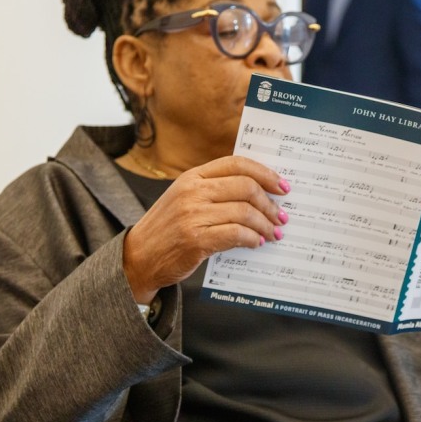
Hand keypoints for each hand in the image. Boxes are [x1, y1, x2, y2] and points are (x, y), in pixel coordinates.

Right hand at [122, 156, 288, 302]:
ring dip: (265, 225)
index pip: (237, 164)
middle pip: (246, 187)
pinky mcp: (195, 240)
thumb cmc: (168, 229)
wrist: (138, 257)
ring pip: (244, 212)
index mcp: (192, 177)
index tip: (282, 187)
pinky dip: (252, 239)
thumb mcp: (185, 199)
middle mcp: (192, 192)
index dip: (265, 174)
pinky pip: (235, 234)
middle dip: (270, 204)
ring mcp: (193, 215)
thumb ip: (215, 190)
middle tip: (281, 217)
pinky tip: (256, 243)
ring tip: (273, 233)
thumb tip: (259, 194)